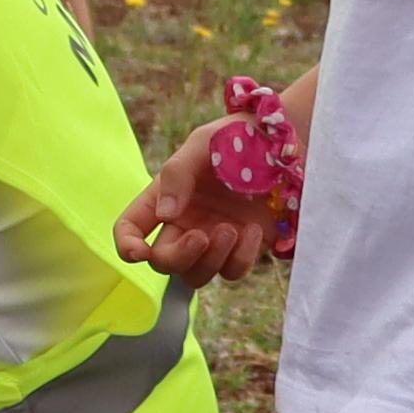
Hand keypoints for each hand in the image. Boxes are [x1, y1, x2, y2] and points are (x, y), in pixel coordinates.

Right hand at [116, 120, 276, 282]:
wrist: (286, 142)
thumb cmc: (237, 136)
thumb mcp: (202, 144)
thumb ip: (177, 175)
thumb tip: (165, 216)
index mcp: (165, 197)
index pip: (131, 228)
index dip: (127, 245)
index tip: (138, 253)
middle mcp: (185, 223)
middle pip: (164, 262)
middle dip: (178, 257)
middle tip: (202, 237)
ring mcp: (214, 239)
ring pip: (195, 276)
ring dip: (210, 260)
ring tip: (231, 229)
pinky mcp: (244, 249)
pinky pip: (232, 272)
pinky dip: (241, 257)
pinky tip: (253, 229)